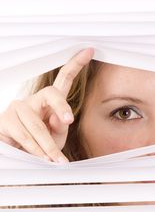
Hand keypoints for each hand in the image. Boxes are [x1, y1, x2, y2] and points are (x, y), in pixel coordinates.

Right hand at [0, 48, 93, 162]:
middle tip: (68, 122)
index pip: (63, 80)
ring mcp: (18, 108)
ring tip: (55, 160)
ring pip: (36, 124)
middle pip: (51, 95)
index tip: (89, 50)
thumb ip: (61, 126)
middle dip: (62, 111)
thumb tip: (60, 116)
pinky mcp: (6, 120)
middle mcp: (34, 100)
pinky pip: (24, 135)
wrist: (21, 158)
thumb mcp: (57, 137)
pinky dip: (35, 150)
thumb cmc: (42, 146)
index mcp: (50, 102)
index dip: (75, 64)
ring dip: (47, 146)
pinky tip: (41, 157)